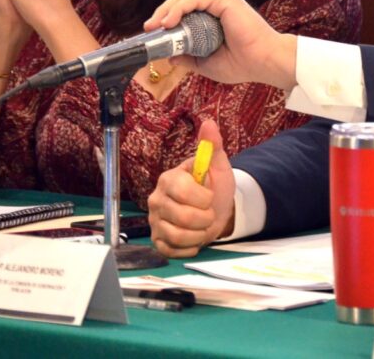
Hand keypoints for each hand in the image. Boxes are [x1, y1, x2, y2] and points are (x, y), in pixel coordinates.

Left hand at [144, 0, 297, 90]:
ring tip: (155, 25)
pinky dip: (178, 8)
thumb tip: (169, 56)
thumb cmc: (242, 64)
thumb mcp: (206, 62)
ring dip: (166, 9)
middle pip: (182, 1)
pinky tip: (169, 22)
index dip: (167, 19)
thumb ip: (189, 57)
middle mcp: (218, 5)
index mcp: (215, 17)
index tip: (152, 33)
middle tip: (149, 28)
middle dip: (162, 13)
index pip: (185, 11)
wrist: (263, 63)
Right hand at [147, 120, 234, 256]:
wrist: (216, 210)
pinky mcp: (157, 240)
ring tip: (204, 226)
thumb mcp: (218, 166)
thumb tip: (209, 122)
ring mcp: (155, 221)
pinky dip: (189, 248)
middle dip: (205, 218)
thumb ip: (213, 146)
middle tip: (210, 214)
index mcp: (169, 179)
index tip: (211, 196)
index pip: (181, 191)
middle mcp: (156, 199)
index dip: (203, 198)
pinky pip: (170, 251)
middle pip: (181, 217)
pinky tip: (196, 239)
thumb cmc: (214, 187)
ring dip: (199, 234)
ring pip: (177, 236)